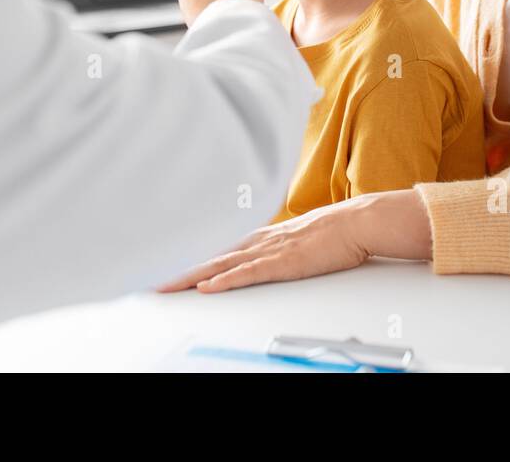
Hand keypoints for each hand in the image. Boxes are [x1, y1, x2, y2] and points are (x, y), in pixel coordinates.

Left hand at [156, 189, 433, 292]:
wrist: (358, 221)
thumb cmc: (333, 231)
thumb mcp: (296, 239)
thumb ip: (275, 246)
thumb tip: (259, 257)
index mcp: (261, 236)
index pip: (217, 249)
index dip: (190, 259)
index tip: (166, 268)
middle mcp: (259, 241)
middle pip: (210, 256)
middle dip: (179, 269)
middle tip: (152, 281)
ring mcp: (270, 251)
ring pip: (221, 265)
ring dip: (192, 276)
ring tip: (167, 286)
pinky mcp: (284, 263)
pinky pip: (249, 274)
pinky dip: (226, 281)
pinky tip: (208, 288)